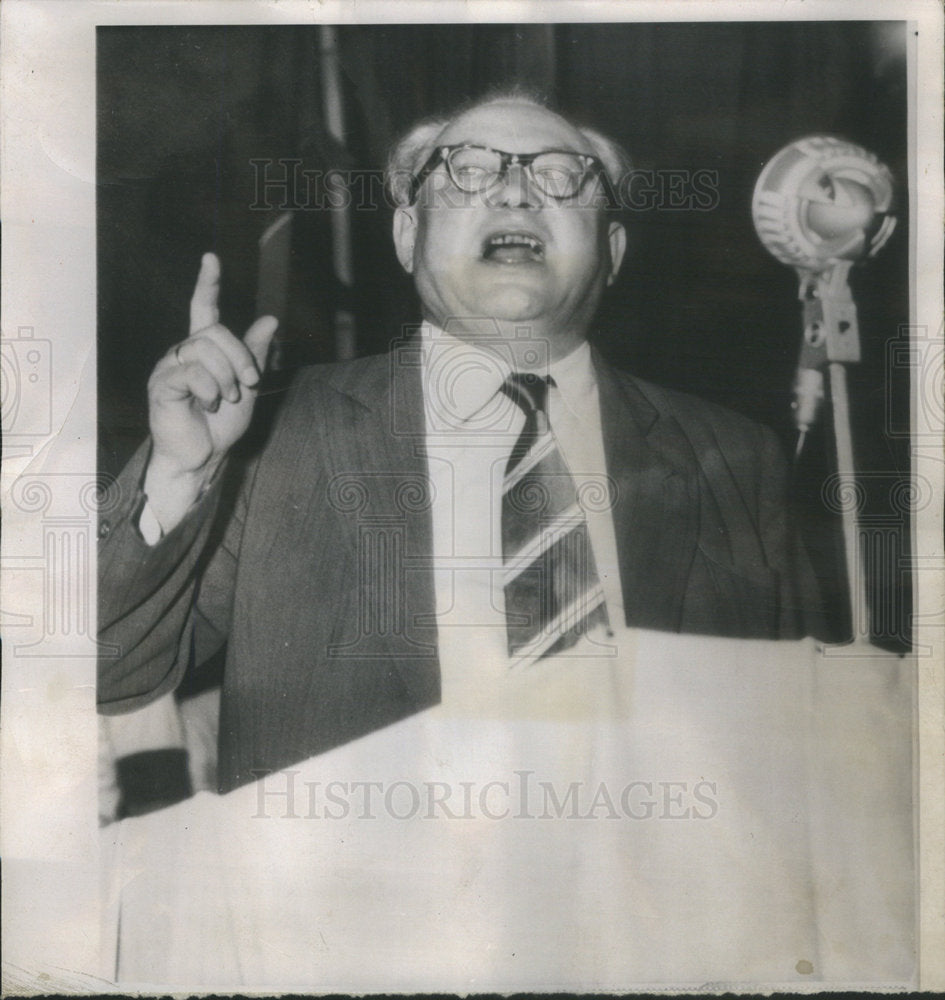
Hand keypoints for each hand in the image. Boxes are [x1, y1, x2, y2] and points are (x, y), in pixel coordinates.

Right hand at [144, 253, 277, 529]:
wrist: (204, 456)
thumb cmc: (222, 424)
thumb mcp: (248, 387)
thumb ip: (255, 354)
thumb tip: (271, 319)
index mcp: (203, 350)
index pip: (203, 308)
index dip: (208, 284)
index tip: (211, 258)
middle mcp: (182, 352)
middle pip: (214, 331)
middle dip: (240, 357)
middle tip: (249, 384)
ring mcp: (169, 367)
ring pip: (204, 349)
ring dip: (225, 377)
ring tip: (225, 399)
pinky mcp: (161, 385)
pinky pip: (191, 372)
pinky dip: (209, 389)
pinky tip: (208, 405)